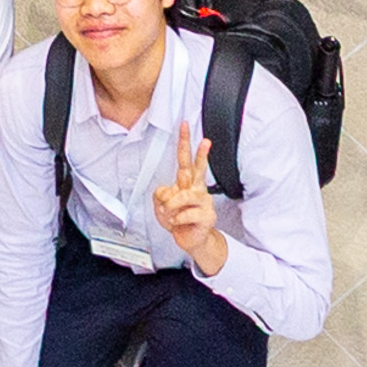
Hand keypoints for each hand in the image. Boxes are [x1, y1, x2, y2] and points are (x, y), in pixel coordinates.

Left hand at [149, 122, 228, 272]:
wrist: (191, 241)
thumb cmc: (178, 220)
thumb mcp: (161, 206)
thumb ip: (161, 195)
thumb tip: (168, 192)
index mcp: (186, 183)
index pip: (185, 159)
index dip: (184, 143)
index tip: (184, 126)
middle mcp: (197, 189)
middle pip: (197, 168)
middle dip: (201, 154)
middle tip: (205, 141)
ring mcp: (204, 202)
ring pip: (183, 196)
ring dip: (171, 206)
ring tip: (170, 214)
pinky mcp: (206, 216)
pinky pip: (184, 214)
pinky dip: (176, 220)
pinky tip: (178, 223)